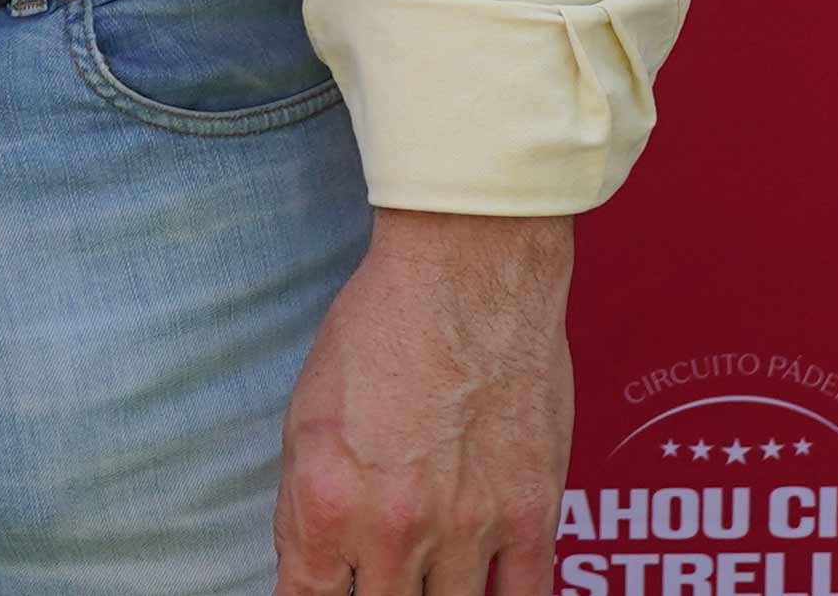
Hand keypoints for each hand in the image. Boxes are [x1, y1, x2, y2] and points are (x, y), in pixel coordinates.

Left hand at [274, 208, 570, 593]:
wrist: (467, 272)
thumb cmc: (381, 328)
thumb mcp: (307, 417)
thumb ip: (306, 508)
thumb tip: (311, 568)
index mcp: (328, 503)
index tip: (328, 592)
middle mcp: (396, 528)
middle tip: (382, 572)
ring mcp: (469, 529)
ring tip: (430, 573)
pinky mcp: (531, 516)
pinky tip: (488, 588)